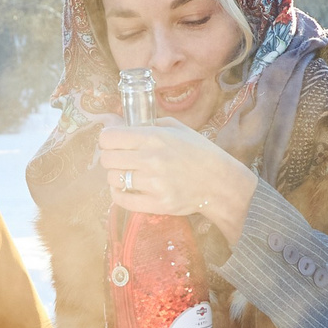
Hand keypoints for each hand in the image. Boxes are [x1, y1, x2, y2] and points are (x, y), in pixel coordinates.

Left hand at [97, 121, 256, 242]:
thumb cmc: (199, 152)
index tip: (112, 142)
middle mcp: (151, 160)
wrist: (220, 183)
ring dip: (116, 175)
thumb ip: (147, 124)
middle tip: (120, 158)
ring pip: (112, 179)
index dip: (107, 139)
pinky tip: (127, 188)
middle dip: (110, 157)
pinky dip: (119, 194)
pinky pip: (121, 200)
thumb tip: (116, 123)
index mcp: (154, 137)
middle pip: (107, 158)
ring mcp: (153, 184)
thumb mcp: (177, 128)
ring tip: (127, 174)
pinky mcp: (157, 204)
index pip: (109, 137)